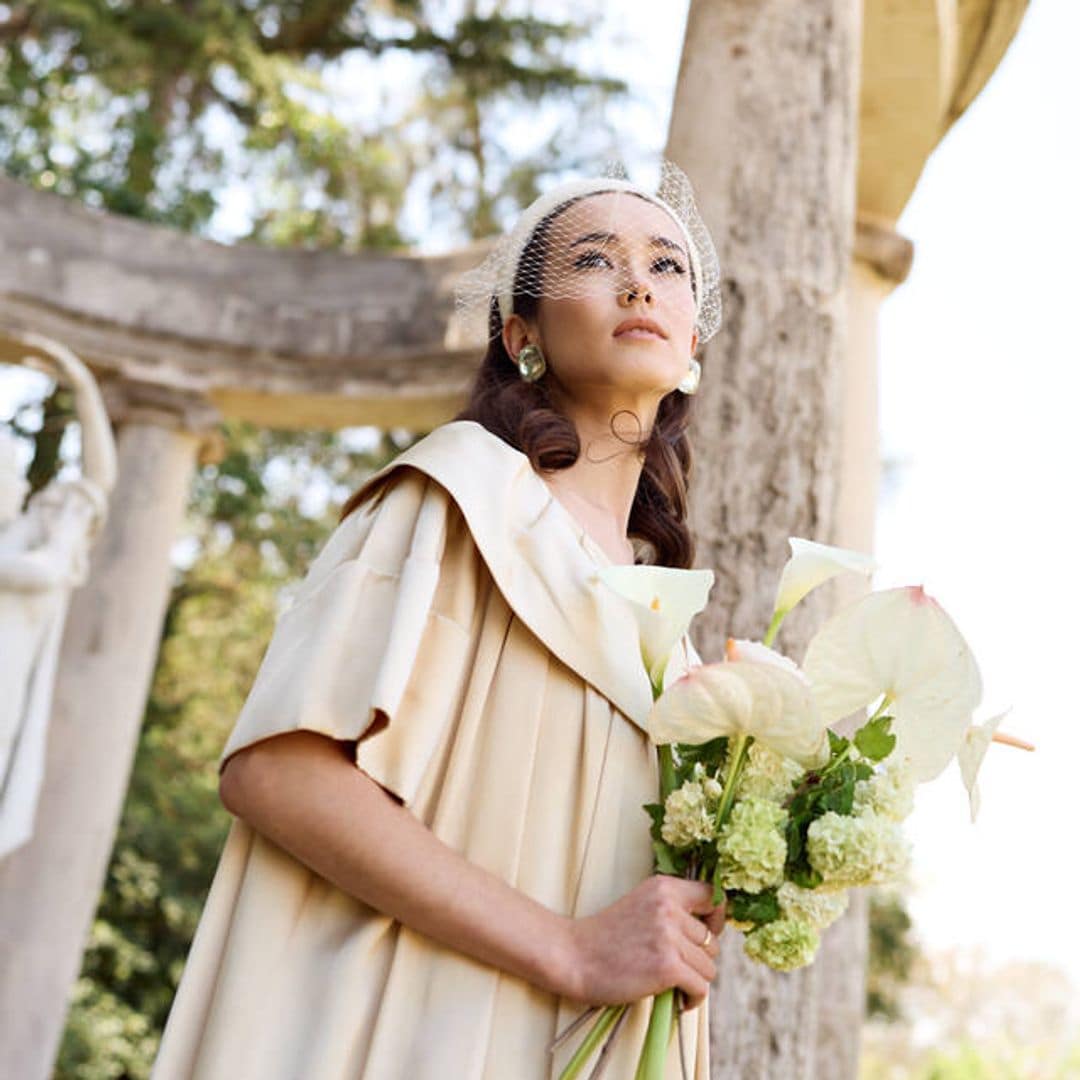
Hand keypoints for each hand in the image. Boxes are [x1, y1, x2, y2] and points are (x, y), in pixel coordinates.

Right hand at [562, 874, 724, 1011]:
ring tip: (671, 983)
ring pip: (709, 966)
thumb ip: (672, 910)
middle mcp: (669, 907)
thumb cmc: (606, 937)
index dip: (715, 918)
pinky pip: (701, 987)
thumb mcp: (641, 906)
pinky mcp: (667, 965)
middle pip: (712, 940)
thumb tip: (712, 932)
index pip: (712, 896)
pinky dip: (693, 999)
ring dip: (694, 980)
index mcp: (663, 887)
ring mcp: (669, 936)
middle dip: (698, 958)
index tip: (706, 934)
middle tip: (674, 966)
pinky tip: (678, 1000)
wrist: (573, 956)